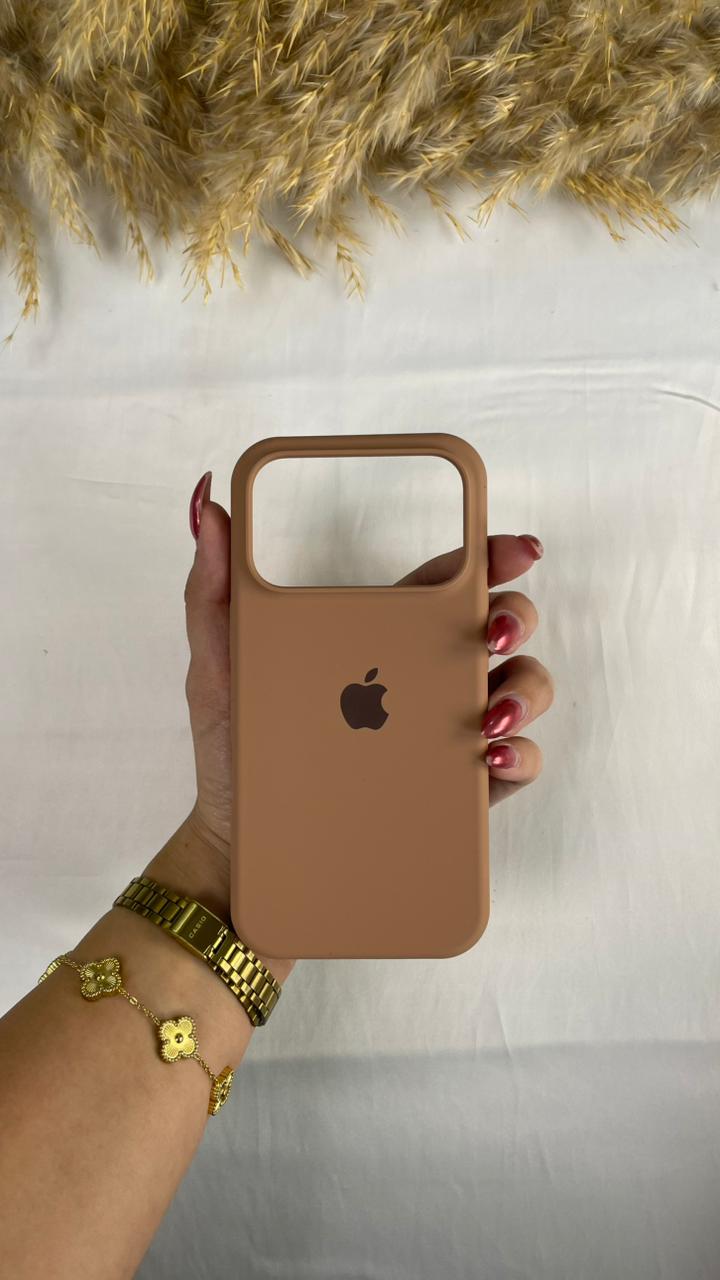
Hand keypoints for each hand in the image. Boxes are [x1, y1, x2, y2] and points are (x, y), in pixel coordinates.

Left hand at [150, 474, 551, 974]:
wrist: (240, 848)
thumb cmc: (234, 751)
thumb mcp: (219, 666)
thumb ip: (215, 588)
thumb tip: (203, 503)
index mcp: (382, 638)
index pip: (450, 581)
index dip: (492, 555)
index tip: (513, 548)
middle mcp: (427, 678)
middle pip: (501, 627)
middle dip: (516, 618)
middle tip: (492, 633)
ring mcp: (450, 733)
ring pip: (523, 690)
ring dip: (525, 689)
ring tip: (490, 714)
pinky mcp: (462, 792)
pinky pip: (515, 766)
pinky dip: (520, 756)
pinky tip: (491, 756)